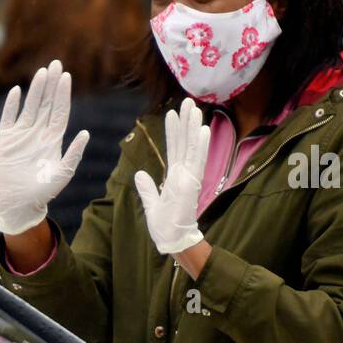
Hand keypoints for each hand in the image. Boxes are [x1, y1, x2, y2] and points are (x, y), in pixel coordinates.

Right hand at [0, 58, 90, 234]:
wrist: (18, 203)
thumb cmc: (42, 192)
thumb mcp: (62, 174)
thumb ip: (73, 154)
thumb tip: (86, 133)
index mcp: (53, 139)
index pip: (60, 111)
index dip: (63, 94)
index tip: (66, 76)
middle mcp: (38, 133)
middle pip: (47, 103)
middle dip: (51, 84)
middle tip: (56, 64)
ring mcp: (21, 135)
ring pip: (30, 106)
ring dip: (35, 90)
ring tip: (41, 72)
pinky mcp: (5, 140)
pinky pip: (8, 118)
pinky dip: (11, 106)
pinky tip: (15, 92)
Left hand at [133, 97, 210, 254]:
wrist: (172, 241)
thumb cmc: (164, 226)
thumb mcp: (151, 204)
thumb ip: (147, 188)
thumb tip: (140, 174)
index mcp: (175, 176)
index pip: (174, 148)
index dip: (173, 131)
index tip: (172, 113)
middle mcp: (184, 173)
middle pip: (184, 142)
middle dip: (185, 122)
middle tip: (188, 101)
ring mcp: (189, 176)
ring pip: (192, 146)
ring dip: (193, 127)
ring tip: (194, 108)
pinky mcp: (193, 183)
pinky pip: (197, 160)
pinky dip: (200, 146)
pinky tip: (202, 130)